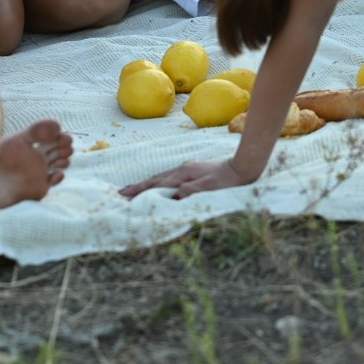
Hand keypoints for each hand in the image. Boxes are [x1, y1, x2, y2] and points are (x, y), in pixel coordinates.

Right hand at [120, 158, 247, 198]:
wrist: (242, 169)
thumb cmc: (227, 182)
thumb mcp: (208, 189)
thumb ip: (189, 191)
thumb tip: (172, 195)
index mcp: (183, 174)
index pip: (156, 184)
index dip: (140, 190)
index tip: (124, 195)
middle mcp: (182, 169)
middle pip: (155, 179)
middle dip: (138, 186)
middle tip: (121, 193)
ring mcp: (186, 169)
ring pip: (161, 177)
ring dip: (147, 184)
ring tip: (134, 190)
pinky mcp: (192, 171)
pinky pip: (169, 178)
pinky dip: (158, 182)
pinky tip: (157, 185)